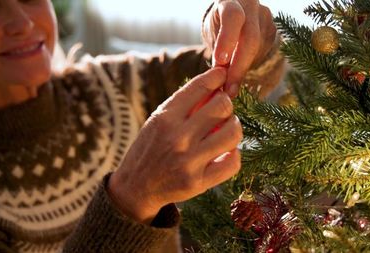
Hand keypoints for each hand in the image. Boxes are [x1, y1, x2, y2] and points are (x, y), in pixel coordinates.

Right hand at [108, 68, 242, 223]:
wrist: (136, 187)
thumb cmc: (151, 147)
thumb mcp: (159, 120)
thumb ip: (185, 104)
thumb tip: (218, 83)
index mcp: (165, 117)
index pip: (201, 86)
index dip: (218, 77)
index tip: (222, 76)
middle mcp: (177, 137)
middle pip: (223, 106)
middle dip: (226, 105)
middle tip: (221, 112)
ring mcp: (188, 161)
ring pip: (233, 132)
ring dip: (234, 128)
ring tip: (226, 130)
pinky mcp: (198, 182)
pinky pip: (233, 162)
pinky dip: (234, 154)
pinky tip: (225, 153)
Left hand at [203, 0, 277, 97]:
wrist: (233, 16)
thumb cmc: (219, 25)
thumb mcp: (212, 32)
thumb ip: (217, 49)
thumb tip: (220, 77)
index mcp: (230, 2)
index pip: (233, 18)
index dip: (227, 40)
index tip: (220, 62)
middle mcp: (252, 7)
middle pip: (250, 39)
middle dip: (239, 68)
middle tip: (229, 89)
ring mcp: (266, 18)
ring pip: (258, 51)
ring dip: (244, 70)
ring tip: (231, 84)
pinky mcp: (274, 31)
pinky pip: (265, 55)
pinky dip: (252, 68)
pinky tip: (242, 73)